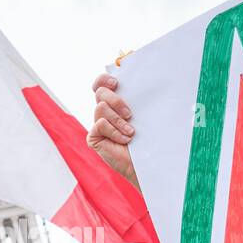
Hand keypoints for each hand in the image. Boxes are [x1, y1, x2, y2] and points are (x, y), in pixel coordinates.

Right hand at [89, 73, 138, 188]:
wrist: (146, 162)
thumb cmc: (148, 138)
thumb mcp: (144, 115)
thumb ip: (138, 100)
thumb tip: (147, 82)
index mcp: (115, 102)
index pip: (101, 84)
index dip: (104, 79)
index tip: (117, 83)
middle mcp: (104, 111)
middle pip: (100, 92)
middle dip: (116, 100)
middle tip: (130, 113)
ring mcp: (98, 124)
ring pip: (100, 107)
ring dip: (118, 120)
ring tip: (131, 132)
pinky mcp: (94, 137)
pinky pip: (100, 124)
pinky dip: (114, 132)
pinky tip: (124, 140)